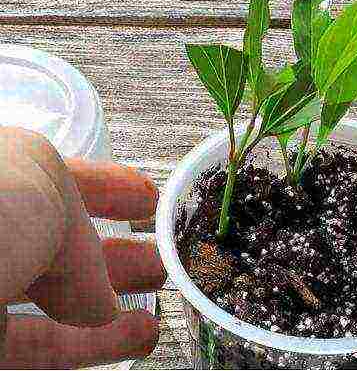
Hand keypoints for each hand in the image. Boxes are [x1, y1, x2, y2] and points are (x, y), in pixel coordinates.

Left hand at [0, 127, 165, 368]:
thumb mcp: (33, 184)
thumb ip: (76, 232)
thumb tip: (99, 297)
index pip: (48, 173)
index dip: (104, 183)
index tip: (145, 195)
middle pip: (51, 238)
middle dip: (110, 245)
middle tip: (154, 251)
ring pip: (48, 297)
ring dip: (110, 299)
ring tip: (158, 295)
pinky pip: (40, 348)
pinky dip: (93, 344)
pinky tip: (135, 335)